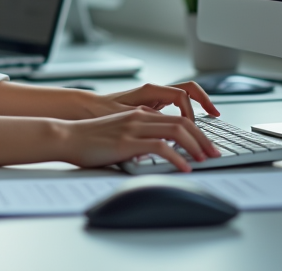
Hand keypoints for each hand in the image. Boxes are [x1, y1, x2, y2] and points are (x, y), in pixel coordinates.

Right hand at [56, 109, 220, 172]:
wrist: (67, 137)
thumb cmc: (89, 139)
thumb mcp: (119, 135)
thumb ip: (138, 139)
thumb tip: (155, 153)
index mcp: (140, 114)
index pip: (177, 116)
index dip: (197, 130)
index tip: (206, 145)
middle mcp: (140, 116)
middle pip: (183, 121)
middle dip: (203, 138)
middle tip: (214, 153)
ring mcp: (134, 127)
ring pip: (177, 130)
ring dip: (196, 145)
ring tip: (205, 160)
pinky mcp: (128, 141)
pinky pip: (161, 146)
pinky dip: (177, 157)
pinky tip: (184, 167)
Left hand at [85, 81, 219, 120]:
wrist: (85, 110)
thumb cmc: (100, 112)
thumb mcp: (124, 117)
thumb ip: (146, 119)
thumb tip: (166, 128)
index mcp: (149, 91)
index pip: (182, 95)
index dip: (190, 113)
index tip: (191, 130)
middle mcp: (154, 91)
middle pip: (189, 90)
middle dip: (205, 102)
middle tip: (216, 116)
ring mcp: (154, 98)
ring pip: (184, 97)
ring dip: (198, 106)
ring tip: (209, 123)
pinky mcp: (152, 106)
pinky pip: (176, 105)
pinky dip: (188, 112)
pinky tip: (190, 128)